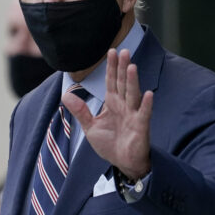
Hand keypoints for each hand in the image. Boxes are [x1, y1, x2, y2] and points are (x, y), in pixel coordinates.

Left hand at [62, 48, 152, 179]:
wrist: (123, 164)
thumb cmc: (110, 145)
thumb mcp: (90, 127)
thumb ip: (80, 111)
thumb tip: (66, 95)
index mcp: (112, 104)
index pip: (111, 82)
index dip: (111, 67)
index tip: (111, 51)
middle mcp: (124, 106)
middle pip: (123, 83)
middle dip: (122, 68)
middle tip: (124, 50)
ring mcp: (133, 115)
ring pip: (133, 95)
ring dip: (132, 81)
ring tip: (131, 66)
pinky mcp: (141, 127)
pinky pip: (144, 114)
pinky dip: (146, 105)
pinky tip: (148, 94)